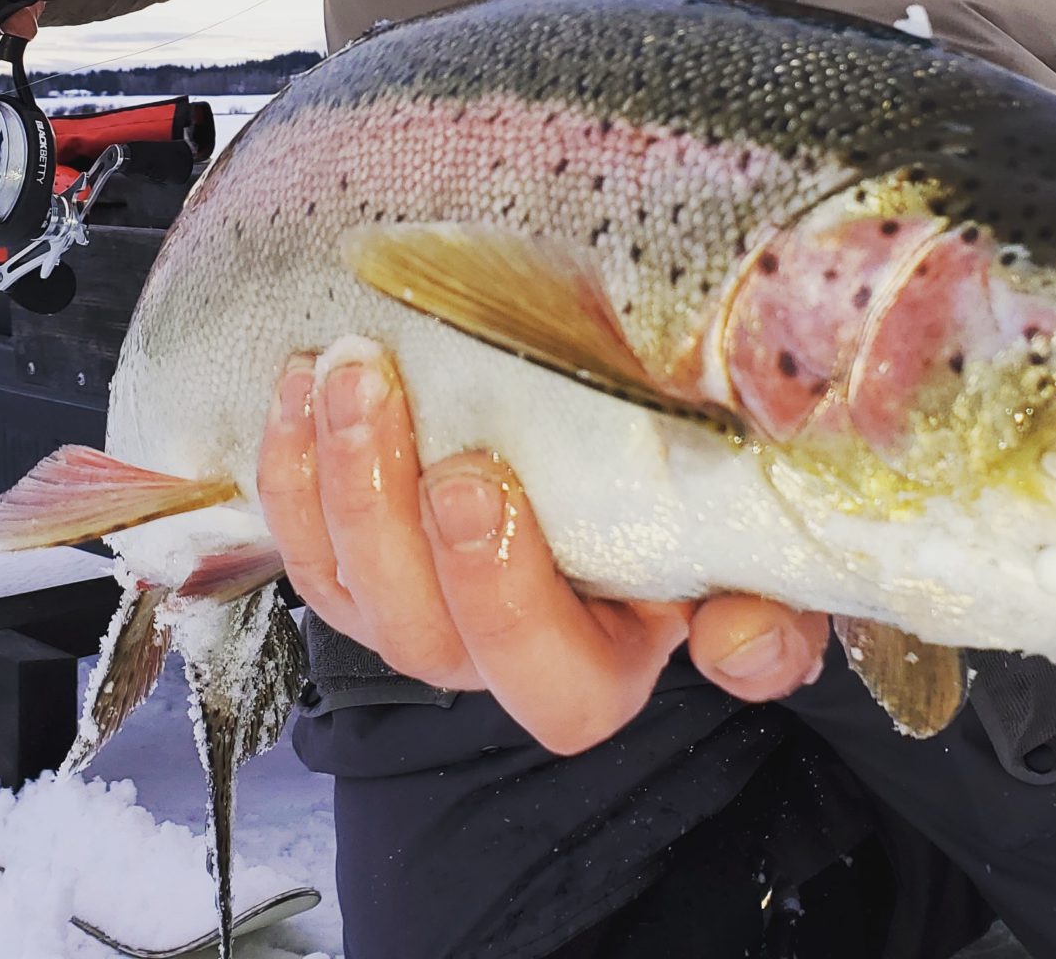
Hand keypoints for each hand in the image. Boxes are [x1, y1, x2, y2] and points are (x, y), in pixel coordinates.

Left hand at [256, 342, 830, 755]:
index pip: (555, 685)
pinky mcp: (358, 566)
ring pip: (351, 588)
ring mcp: (416, 613)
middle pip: (426, 635)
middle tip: (395, 406)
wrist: (617, 438)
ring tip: (344, 371)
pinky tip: (296, 383)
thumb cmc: (690, 492)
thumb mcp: (749, 542)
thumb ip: (765, 597)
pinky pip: (303, 542)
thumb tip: (740, 640)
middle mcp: (493, 656)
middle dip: (393, 516)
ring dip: (335, 477)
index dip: (506, 600)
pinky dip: (290, 465)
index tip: (482, 485)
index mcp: (599, 662)